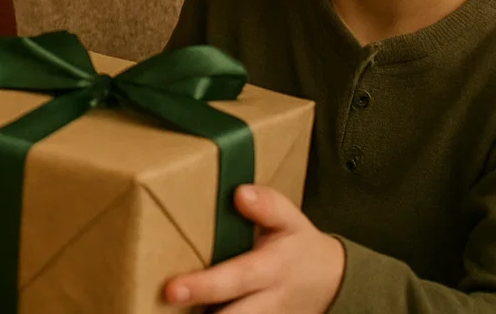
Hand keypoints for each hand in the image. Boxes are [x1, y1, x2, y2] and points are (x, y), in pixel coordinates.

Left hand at [163, 184, 343, 312]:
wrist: (332, 282)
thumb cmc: (299, 246)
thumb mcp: (292, 220)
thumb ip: (268, 205)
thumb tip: (241, 193)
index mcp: (272, 269)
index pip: (234, 280)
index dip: (202, 286)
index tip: (171, 290)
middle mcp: (268, 302)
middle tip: (165, 301)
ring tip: (163, 310)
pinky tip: (190, 308)